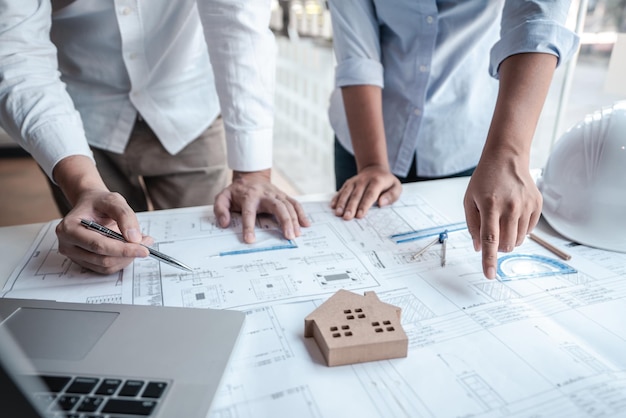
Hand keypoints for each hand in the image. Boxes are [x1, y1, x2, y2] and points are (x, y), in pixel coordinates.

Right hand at [56, 190, 150, 273]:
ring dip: (126, 258)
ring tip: (139, 244)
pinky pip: (106, 268)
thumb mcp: (113, 200)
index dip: (123, 249)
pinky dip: (121, 260)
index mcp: (69, 228)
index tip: (143, 249)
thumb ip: (125, 216)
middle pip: (102, 259)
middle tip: (146, 244)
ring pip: (105, 266)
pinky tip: (129, 249)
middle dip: (127, 254)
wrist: (91, 205)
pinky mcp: (84, 261)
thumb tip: (134, 238)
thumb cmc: (98, 202)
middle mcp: (68, 244)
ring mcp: (74, 255)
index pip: (98, 245)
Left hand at [213, 169, 309, 242]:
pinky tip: (306, 224)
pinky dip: (301, 213)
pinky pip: (295, 203)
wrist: (251, 177)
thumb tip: (225, 223)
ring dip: (294, 220)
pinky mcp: (283, 196)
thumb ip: (221, 209)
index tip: (250, 240)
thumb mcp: (223, 197)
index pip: (249, 213)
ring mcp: (277, 194)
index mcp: (249, 196)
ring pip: (288, 205)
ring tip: (296, 234)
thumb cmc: (237, 191)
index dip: (249, 227)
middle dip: (284, 221)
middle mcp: (265, 195)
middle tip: (288, 236)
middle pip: (277, 207)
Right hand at [331, 165, 401, 219]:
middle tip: (347, 217)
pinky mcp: (348, 183)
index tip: (359, 215)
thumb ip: (391, 196)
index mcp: (377, 181)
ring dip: (342, 203)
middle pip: (356, 195)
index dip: (364, 205)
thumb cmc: (387, 183)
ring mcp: (354, 181)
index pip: (370, 194)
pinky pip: (341, 191)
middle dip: (351, 207)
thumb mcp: (396, 187)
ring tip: (338, 213)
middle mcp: (364, 180)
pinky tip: (333, 206)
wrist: (375, 169)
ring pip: (347, 192)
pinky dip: (336, 198)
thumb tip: (381, 203)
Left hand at [463, 155, 541, 279]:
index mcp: (490, 205)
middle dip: (498, 246)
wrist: (506, 158)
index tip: (489, 275)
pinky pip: (529, 230)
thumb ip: (472, 226)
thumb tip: (478, 248)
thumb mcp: (469, 200)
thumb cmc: (485, 180)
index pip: (490, 239)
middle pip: (506, 243)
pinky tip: (513, 215)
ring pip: (519, 240)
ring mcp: (526, 205)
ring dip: (509, 239)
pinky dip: (520, 230)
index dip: (489, 260)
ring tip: (502, 221)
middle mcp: (510, 206)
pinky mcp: (537, 204)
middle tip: (492, 233)